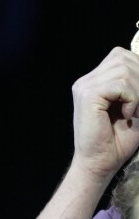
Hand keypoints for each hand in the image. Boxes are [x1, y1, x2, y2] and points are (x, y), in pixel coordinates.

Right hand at [70, 47, 138, 179]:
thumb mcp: (135, 103)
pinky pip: (120, 85)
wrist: (101, 162)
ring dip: (138, 92)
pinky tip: (127, 115)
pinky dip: (132, 99)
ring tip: (134, 112)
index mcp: (94, 80)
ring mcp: (84, 88)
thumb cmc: (119, 138)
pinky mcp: (88, 97)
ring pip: (124, 71)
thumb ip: (138, 84)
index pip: (122, 56)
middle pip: (124, 59)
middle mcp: (86, 81)